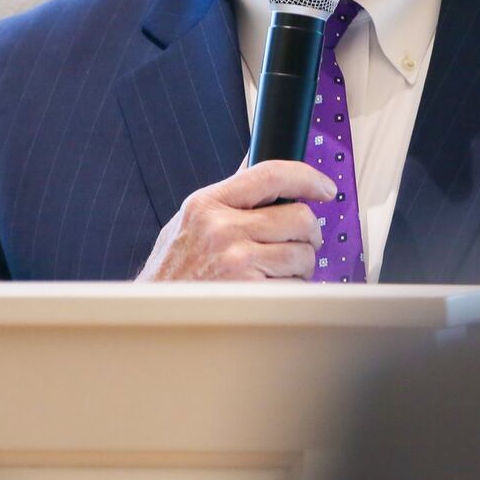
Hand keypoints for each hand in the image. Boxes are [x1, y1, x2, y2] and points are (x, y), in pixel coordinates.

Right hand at [135, 160, 333, 280]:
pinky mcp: (250, 294)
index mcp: (208, 204)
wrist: (154, 315)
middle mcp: (222, 229)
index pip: (271, 174)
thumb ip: (227, 195)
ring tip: (278, 272)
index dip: (308, 177)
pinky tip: (270, 292)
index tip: (325, 188)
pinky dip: (291, 291)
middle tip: (301, 243)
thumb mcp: (190, 221)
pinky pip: (295, 286)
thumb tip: (255, 164)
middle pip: (299, 217)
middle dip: (308, 234)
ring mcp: (237, 263)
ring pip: (303, 254)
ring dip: (301, 266)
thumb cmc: (173, 271)